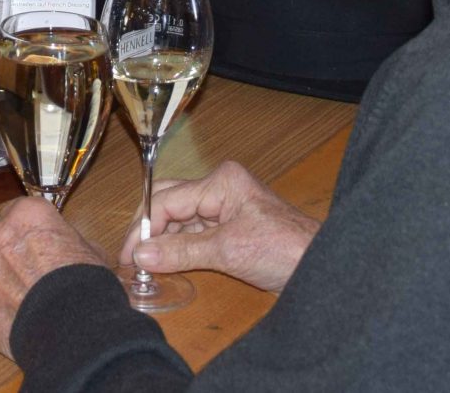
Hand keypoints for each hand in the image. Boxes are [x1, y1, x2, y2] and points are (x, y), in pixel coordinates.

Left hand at [0, 197, 108, 356]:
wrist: (74, 331)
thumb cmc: (88, 290)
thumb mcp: (90, 253)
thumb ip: (66, 243)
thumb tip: (66, 251)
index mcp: (27, 215)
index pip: (15, 210)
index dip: (24, 228)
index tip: (32, 241)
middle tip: (12, 262)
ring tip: (20, 303)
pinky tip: (12, 323)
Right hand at [131, 161, 316, 292]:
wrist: (321, 267)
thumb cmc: (283, 250)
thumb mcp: (228, 251)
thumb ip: (182, 251)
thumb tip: (140, 254)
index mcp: (221, 181)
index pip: (168, 199)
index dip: (143, 228)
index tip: (128, 256)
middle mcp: (220, 187)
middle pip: (170, 201)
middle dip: (149, 229)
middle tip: (131, 258)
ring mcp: (226, 206)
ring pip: (180, 217)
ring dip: (163, 240)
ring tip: (145, 264)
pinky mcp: (231, 226)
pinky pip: (195, 231)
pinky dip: (179, 246)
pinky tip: (167, 262)